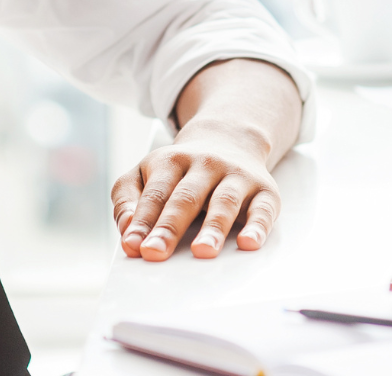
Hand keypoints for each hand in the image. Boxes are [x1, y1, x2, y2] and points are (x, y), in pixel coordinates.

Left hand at [110, 59, 300, 260]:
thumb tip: (127, 229)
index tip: (133, 246)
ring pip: (224, 202)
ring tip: (202, 252)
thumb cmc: (180, 169)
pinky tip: (248, 244)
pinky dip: (257, 227)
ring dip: (213, 228)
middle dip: (169, 227)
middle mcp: (204, 164)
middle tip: (155, 253)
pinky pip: (262, 210)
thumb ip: (128, 198)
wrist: (228, 139)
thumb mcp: (147, 172)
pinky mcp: (264, 190)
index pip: (155, 193)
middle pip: (185, 198)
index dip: (142, 220)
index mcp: (170, 161)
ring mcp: (235, 176)